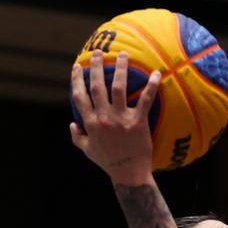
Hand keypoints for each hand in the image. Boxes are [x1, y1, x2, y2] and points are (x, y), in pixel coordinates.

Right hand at [69, 50, 159, 184]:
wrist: (129, 174)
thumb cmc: (109, 163)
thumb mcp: (87, 151)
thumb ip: (77, 137)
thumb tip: (71, 124)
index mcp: (90, 123)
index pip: (80, 95)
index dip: (77, 79)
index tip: (77, 67)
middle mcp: (104, 117)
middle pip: (97, 86)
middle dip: (97, 66)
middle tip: (99, 52)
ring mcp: (121, 119)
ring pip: (118, 87)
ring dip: (121, 68)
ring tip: (123, 55)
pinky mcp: (138, 122)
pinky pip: (145, 100)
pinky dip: (151, 86)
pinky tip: (156, 73)